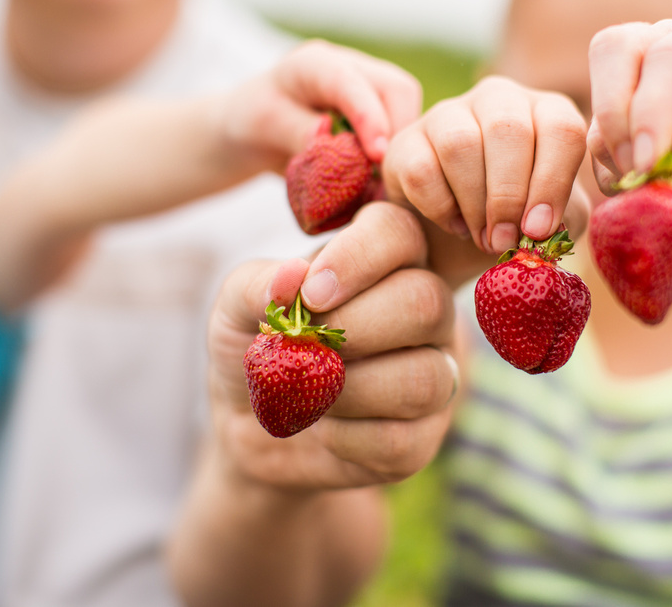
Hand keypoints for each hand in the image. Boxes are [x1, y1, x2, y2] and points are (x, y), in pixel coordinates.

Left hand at [206, 202, 457, 489]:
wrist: (249, 425)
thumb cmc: (256, 345)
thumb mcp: (236, 308)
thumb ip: (259, 285)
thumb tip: (293, 276)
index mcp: (385, 259)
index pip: (398, 233)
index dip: (359, 258)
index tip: (312, 294)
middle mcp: (425, 308)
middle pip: (428, 303)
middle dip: (358, 329)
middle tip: (307, 347)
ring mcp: (435, 371)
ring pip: (427, 377)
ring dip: (351, 391)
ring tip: (308, 392)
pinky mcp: (424, 434)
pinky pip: (404, 439)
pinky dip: (347, 439)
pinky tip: (323, 428)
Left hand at [219, 39, 422, 173]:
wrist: (254, 130)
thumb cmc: (253, 122)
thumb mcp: (262, 125)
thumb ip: (296, 131)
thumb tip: (331, 141)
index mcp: (315, 64)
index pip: (352, 83)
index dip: (370, 117)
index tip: (378, 156)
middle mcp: (351, 67)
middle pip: (397, 90)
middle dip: (400, 134)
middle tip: (387, 179)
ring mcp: (369, 89)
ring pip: (409, 110)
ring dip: (404, 148)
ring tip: (385, 185)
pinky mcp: (381, 112)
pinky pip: (405, 130)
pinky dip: (400, 157)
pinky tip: (385, 183)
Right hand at [383, 75, 588, 255]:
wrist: (460, 233)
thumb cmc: (517, 219)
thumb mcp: (551, 220)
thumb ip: (564, 218)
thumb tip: (544, 225)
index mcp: (546, 112)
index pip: (561, 129)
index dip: (553, 182)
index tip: (539, 230)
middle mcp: (499, 99)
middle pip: (508, 130)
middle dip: (509, 195)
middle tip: (507, 240)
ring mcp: (448, 113)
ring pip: (460, 144)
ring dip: (475, 203)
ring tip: (484, 238)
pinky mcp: (407, 140)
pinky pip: (421, 169)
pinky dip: (440, 207)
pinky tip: (456, 225)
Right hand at [587, 3, 671, 241]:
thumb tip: (653, 157)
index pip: (670, 55)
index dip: (652, 108)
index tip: (650, 163)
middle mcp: (671, 43)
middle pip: (613, 51)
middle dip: (617, 114)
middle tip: (637, 168)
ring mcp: (640, 80)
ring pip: (599, 105)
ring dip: (620, 155)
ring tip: (671, 182)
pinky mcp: (621, 122)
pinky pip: (595, 144)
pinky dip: (616, 175)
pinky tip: (661, 186)